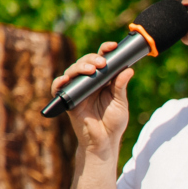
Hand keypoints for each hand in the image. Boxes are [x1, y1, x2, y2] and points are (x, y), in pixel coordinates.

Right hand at [51, 40, 132, 161]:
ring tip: (92, 71)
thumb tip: (129, 69)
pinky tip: (66, 80)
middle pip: (86, 62)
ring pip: (73, 71)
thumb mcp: (120, 103)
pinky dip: (60, 82)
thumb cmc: (113, 123)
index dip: (106, 50)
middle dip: (93, 59)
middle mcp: (89, 82)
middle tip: (102, 64)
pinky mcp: (68, 99)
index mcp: (104, 80)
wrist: (103, 142)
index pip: (102, 60)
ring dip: (80, 67)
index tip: (113, 46)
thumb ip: (121, 87)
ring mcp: (78, 89)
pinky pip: (58, 87)